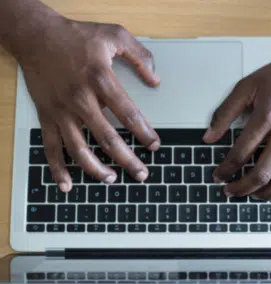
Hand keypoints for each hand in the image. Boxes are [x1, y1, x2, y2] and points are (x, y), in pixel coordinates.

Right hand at [18, 17, 159, 191]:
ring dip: (96, 169)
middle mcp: (81, 99)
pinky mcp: (47, 116)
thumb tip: (156, 79)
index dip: (144, 133)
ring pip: (79, 148)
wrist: (36, 35)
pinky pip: (51, 147)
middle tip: (142, 174)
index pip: (128, 114)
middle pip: (107, 138)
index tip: (154, 145)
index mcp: (101, 79)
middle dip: (127, 160)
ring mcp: (62, 111)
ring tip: (112, 180)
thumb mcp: (114, 34)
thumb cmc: (77, 36)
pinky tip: (67, 184)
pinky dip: (57, 168)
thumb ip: (139, 56)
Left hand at [204, 33, 270, 199]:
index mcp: (267, 116)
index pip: (240, 153)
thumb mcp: (248, 85)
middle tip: (231, 191)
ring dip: (269, 194)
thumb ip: (225, 112)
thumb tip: (209, 137)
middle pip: (262, 173)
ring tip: (256, 195)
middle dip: (242, 188)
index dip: (225, 169)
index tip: (218, 176)